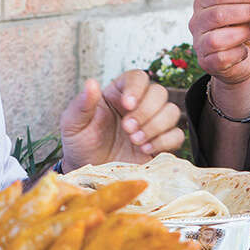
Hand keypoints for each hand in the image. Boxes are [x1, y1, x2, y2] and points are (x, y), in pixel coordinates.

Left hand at [59, 70, 184, 170]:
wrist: (88, 172)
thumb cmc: (80, 144)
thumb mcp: (72, 124)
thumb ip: (81, 105)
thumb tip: (92, 83)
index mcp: (117, 94)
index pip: (138, 77)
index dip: (137, 88)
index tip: (127, 104)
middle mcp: (138, 106)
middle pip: (159, 92)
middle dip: (146, 111)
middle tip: (128, 129)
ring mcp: (151, 124)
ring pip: (171, 111)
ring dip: (156, 126)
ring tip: (135, 140)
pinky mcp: (160, 144)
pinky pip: (177, 135)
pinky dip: (164, 141)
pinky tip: (145, 149)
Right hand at [188, 0, 249, 88]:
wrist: (243, 58)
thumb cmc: (245, 27)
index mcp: (203, 2)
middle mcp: (196, 22)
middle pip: (217, 14)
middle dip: (247, 11)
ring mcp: (199, 43)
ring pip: (216, 38)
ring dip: (242, 32)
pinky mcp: (207, 62)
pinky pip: (222, 58)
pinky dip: (238, 53)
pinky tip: (245, 50)